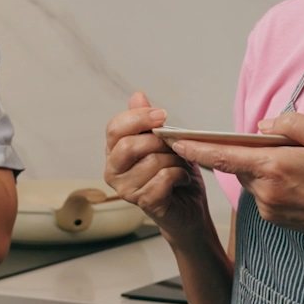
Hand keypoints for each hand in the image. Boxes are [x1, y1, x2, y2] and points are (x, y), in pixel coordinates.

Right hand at [104, 91, 207, 233]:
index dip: (138, 118)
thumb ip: (147, 121)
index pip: (115, 128)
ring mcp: (126, 189)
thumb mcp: (164, 141)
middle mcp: (113, 171)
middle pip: (129, 145)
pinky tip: (182, 179)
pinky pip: (164, 178)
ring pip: (152, 161)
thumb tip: (137, 95)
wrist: (189, 207)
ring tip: (181, 165)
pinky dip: (180, 175)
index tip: (162, 116)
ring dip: (175, 160)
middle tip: (176, 145)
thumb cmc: (174, 173)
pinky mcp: (144, 203)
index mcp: (115, 151)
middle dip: (159, 141)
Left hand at [168, 112, 303, 245]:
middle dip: (241, 151)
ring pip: (250, 178)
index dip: (194, 147)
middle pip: (236, 165)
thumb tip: (262, 126)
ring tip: (291, 161)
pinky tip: (293, 178)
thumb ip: (291, 123)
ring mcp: (268, 208)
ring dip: (259, 166)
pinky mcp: (274, 218)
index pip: (221, 156)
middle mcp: (264, 191)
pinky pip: (261, 193)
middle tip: (265, 141)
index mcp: (273, 167)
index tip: (172, 139)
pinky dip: (268, 181)